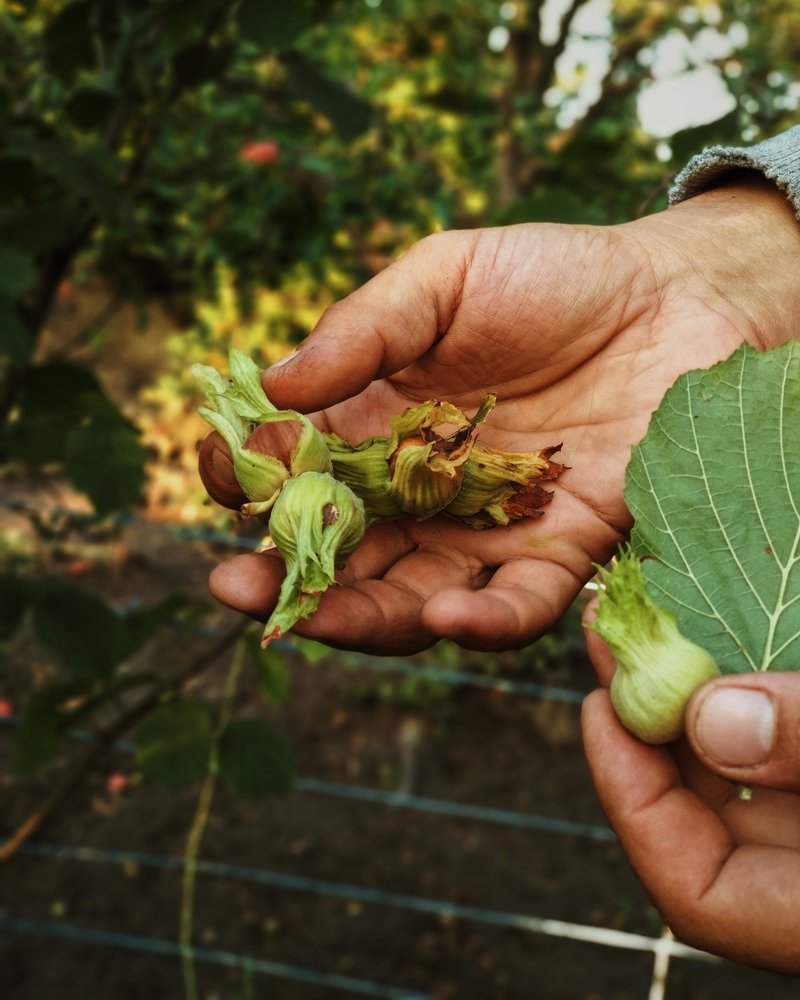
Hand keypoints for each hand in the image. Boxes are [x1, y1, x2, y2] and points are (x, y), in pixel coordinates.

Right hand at [206, 175, 799, 653]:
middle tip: (237, 589)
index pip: (300, 468)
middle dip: (287, 574)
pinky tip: (449, 613)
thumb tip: (274, 385)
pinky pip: (517, 604)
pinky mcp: (561, 553)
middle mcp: (422, 490)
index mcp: (381, 424)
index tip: (221, 477)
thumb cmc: (553, 277)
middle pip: (345, 549)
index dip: (254, 478)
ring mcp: (487, 529)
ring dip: (362, 616)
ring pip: (413, 594)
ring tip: (316, 620)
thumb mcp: (447, 279)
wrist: (675, 299)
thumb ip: (365, 330)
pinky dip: (481, 618)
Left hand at [582, 603, 799, 972]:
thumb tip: (709, 720)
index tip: (598, 710)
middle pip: (706, 825)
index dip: (632, 801)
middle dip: (647, 728)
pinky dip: (746, 707)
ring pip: (742, 785)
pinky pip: (780, 758)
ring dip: (691, 707)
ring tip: (650, 627)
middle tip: (612, 639)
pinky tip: (718, 649)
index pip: (698, 895)